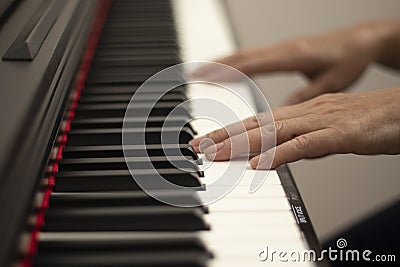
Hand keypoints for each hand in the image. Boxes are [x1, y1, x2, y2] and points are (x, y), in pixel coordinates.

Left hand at [189, 88, 399, 168]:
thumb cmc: (370, 121)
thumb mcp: (328, 130)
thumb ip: (304, 140)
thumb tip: (283, 153)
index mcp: (302, 112)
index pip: (258, 122)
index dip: (230, 131)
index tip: (207, 141)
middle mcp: (306, 113)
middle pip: (257, 125)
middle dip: (224, 137)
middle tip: (197, 147)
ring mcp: (321, 121)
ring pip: (273, 132)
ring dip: (241, 144)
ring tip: (214, 154)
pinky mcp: (339, 134)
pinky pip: (304, 145)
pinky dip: (279, 155)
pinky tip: (258, 165)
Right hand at [193, 21, 399, 104]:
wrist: (362, 40)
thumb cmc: (349, 59)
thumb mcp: (330, 83)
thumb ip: (304, 97)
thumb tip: (282, 114)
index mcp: (293, 55)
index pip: (253, 64)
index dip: (229, 71)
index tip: (208, 77)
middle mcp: (283, 49)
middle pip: (242, 57)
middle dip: (215, 66)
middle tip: (193, 75)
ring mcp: (281, 48)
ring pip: (244, 53)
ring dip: (221, 61)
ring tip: (200, 71)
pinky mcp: (282, 51)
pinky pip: (253, 54)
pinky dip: (235, 60)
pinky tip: (226, 66)